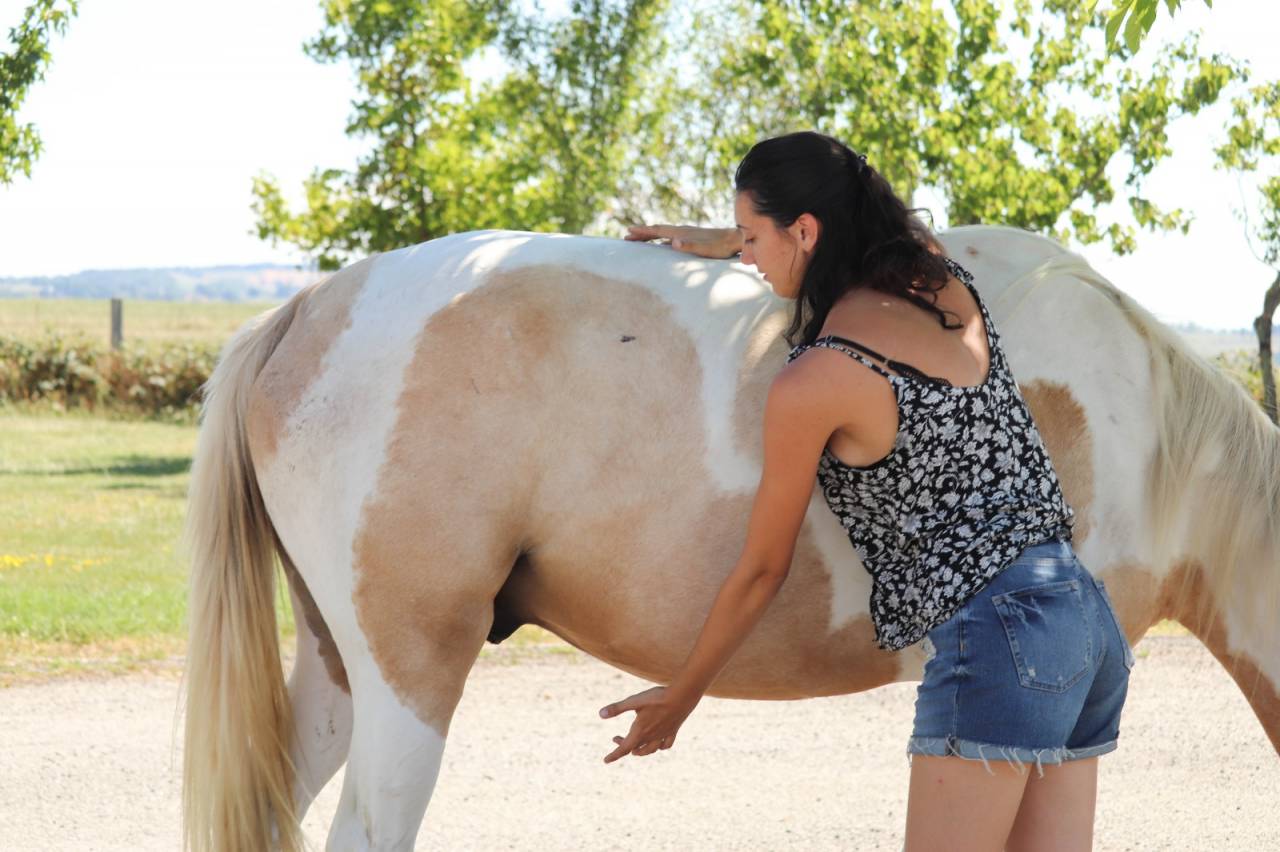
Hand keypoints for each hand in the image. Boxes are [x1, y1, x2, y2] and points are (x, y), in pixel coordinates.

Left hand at [598, 685, 700, 762]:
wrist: (682, 697)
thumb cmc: (656, 698)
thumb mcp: (634, 701)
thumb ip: (617, 708)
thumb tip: (600, 714)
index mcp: (640, 731)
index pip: (624, 748)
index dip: (614, 755)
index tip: (605, 761)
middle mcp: (651, 736)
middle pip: (635, 749)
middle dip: (623, 747)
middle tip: (616, 738)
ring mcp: (663, 735)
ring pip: (650, 750)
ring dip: (640, 751)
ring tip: (635, 748)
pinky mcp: (673, 731)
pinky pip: (666, 745)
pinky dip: (660, 747)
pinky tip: (658, 744)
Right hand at [624, 224, 740, 258]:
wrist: (736, 240)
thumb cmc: (721, 248)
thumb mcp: (705, 249)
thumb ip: (689, 245)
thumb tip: (673, 242)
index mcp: (682, 233)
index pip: (658, 231)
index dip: (643, 232)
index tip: (628, 231)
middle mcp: (683, 231)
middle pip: (658, 231)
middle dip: (642, 234)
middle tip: (627, 236)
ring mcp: (688, 234)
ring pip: (664, 235)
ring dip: (650, 237)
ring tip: (639, 240)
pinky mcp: (693, 239)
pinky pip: (672, 239)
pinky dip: (662, 242)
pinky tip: (661, 247)